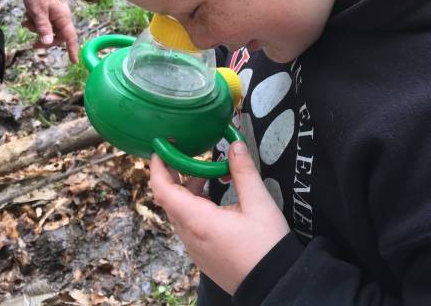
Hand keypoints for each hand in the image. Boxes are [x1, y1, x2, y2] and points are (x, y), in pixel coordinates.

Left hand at [21, 0, 79, 61]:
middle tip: (32, 44)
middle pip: (57, 37)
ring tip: (26, 21)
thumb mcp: (37, 11)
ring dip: (36, 30)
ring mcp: (55, 15)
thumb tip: (48, 42)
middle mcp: (62, 17)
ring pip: (48, 30)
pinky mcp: (49, 13)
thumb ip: (43, 27)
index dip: (72, 49)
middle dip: (45, 40)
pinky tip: (28, 17)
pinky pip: (44, 24)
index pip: (70, 37)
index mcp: (63, 17)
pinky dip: (35, 23)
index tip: (74, 61)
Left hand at [150, 142, 289, 294]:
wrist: (273, 284)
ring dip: (187, 190)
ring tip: (206, 173)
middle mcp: (190, 235)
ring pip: (179, 213)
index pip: (163, 191)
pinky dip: (194, 206)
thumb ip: (244, 171)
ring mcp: (195, 247)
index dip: (158, 167)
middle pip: (169, 200)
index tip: (161, 148)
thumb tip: (236, 145)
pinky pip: (189, 225)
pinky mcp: (203, 254)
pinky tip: (213, 197)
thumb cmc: (266, 246)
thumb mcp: (259, 203)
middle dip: (174, 174)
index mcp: (198, 221)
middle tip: (184, 153)